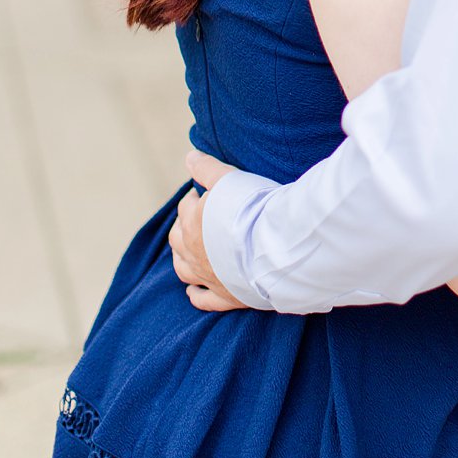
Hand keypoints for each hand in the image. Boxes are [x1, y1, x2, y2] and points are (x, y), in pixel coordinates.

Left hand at [170, 151, 249, 312]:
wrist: (279, 248)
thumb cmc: (255, 210)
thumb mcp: (230, 179)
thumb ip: (208, 168)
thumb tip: (190, 157)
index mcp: (194, 223)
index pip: (186, 207)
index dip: (195, 199)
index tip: (205, 195)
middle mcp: (195, 252)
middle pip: (177, 238)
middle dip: (183, 226)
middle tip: (196, 219)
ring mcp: (208, 276)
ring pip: (183, 269)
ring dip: (182, 259)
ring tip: (187, 252)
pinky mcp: (225, 297)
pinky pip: (203, 299)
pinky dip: (196, 295)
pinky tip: (193, 292)